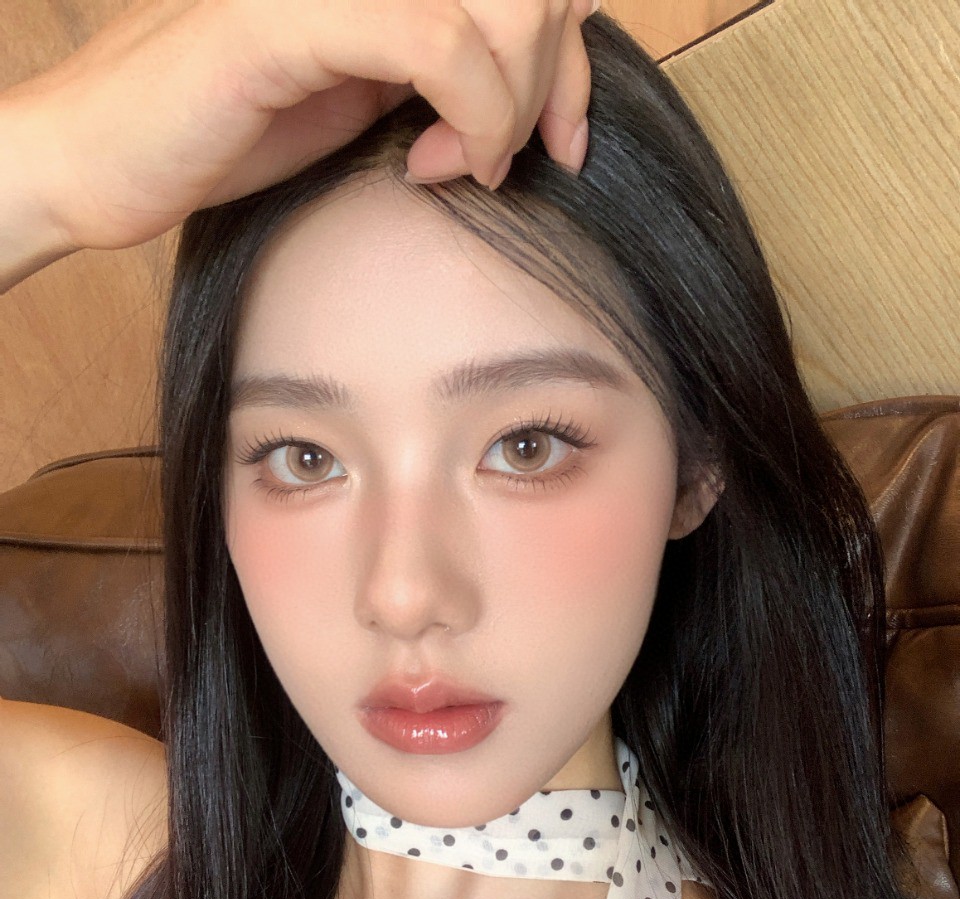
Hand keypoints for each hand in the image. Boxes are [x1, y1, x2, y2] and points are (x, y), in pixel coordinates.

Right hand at [5, 0, 596, 255]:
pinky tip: (440, 167)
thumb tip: (542, 70)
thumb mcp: (367, 92)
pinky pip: (436, 43)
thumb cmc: (226, 132)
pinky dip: (472, 117)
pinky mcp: (289, 15)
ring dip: (511, 104)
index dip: (575, 57)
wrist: (102, 161)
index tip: (564, 142)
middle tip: (504, 158)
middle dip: (553, 83)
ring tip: (460, 165)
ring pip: (501, 4)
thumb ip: (443, 64)